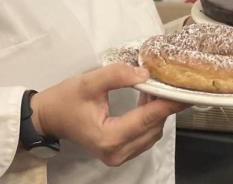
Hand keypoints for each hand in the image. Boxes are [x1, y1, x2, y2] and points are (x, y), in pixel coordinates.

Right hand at [30, 64, 189, 166]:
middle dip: (163, 106)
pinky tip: (146, 102)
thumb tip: (145, 74)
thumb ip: (117, 75)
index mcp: (109, 137)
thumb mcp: (88, 82)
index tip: (184, 91)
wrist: (48, 118)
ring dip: (156, 113)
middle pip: (153, 128)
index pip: (146, 119)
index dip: (167, 104)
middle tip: (167, 82)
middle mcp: (117, 152)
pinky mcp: (119, 154)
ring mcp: (118, 157)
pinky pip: (144, 137)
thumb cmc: (64, 100)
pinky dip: (149, 120)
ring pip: (151, 134)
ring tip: (154, 89)